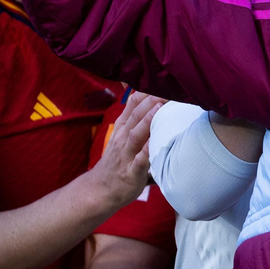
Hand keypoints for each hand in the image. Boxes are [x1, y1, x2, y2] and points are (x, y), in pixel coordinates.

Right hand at [89, 93, 161, 209]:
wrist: (100, 189)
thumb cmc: (119, 160)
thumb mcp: (123, 135)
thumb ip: (136, 118)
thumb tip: (149, 97)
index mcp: (123, 127)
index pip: (133, 104)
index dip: (148, 91)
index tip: (164, 80)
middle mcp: (123, 138)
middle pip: (136, 115)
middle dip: (151, 101)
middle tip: (168, 88)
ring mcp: (126, 154)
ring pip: (136, 134)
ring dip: (148, 120)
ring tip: (160, 108)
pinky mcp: (132, 171)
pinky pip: (140, 160)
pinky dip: (147, 151)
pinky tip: (155, 143)